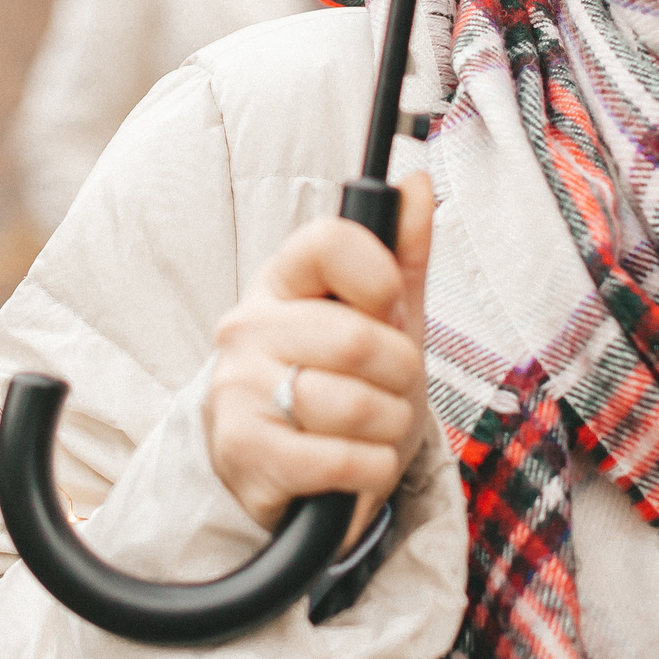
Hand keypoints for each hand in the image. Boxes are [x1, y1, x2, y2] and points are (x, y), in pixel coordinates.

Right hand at [204, 171, 433, 546]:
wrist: (288, 475)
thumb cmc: (340, 385)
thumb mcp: (381, 321)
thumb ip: (401, 254)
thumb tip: (419, 182)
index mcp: (280, 282)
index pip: (331, 243)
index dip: (380, 280)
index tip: (389, 310)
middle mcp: (248, 327)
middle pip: (359, 339)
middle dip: (400, 374)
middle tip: (389, 386)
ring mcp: (239, 389)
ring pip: (356, 405)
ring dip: (389, 427)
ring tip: (370, 429)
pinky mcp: (245, 452)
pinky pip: (346, 460)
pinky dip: (372, 470)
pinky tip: (358, 464)